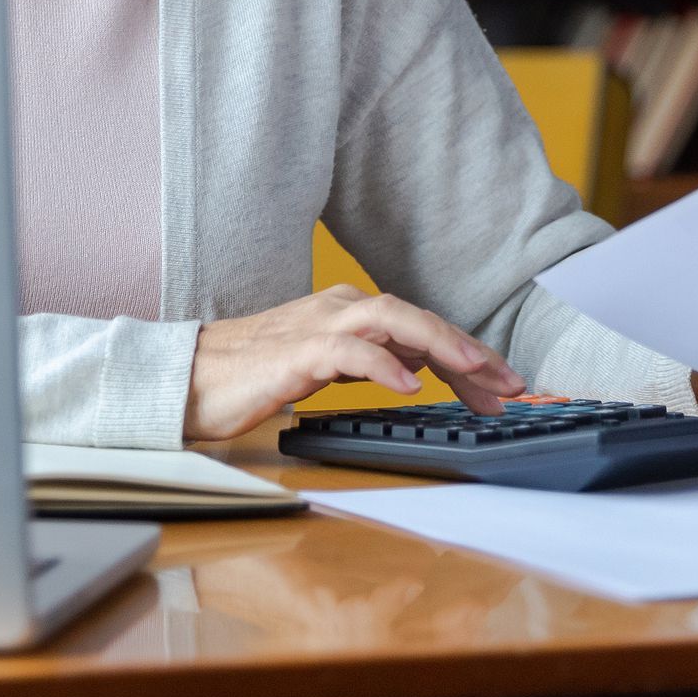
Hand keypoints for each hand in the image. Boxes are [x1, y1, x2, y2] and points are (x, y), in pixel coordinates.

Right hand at [183, 285, 526, 440]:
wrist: (186, 379)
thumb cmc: (250, 375)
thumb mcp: (324, 367)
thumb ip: (369, 358)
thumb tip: (417, 364)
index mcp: (347, 313)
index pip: (422, 326)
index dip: (469, 354)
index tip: (505, 385)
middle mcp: (338, 310)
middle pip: (419, 317)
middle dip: (471, 350)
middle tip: (512, 384)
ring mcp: (316, 327)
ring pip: (392, 318)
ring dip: (442, 344)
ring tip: (477, 372)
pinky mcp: (293, 353)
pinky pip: (346, 352)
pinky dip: (382, 364)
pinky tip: (408, 386)